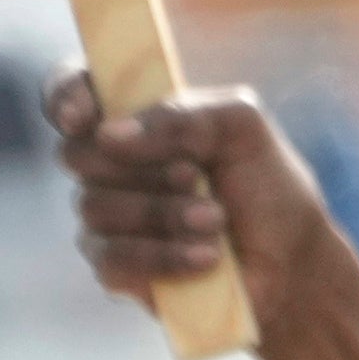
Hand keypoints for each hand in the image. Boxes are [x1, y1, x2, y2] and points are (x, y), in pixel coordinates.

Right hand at [47, 72, 358, 359]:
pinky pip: (112, 258)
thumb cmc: (264, 185)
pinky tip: (207, 256)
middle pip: (77, 155)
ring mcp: (106, 216)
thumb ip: (184, 115)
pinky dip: (164, 255)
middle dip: (139, 167)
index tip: (86, 117)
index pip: (71, 92)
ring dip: (164, 213)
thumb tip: (111, 135)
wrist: (291, 259)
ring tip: (217, 220)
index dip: (67, 98)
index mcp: (133, 116)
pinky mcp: (115, 268)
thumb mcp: (242, 128)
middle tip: (196, 176)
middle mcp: (109, 164)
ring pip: (96, 208)